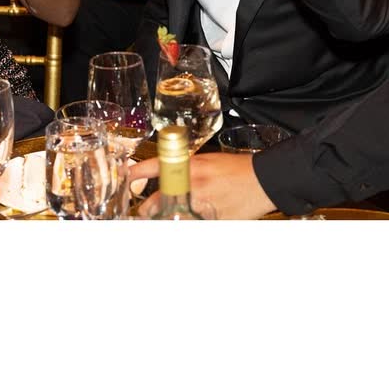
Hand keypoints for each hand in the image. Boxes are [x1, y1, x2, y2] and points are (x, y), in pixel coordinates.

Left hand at [128, 152, 277, 218]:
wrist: (262, 180)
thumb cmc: (234, 168)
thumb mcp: (205, 160)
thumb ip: (184, 168)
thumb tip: (166, 175)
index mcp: (187, 167)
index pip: (150, 168)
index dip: (133, 174)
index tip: (126, 179)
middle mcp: (190, 186)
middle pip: (153, 204)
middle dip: (146, 211)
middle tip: (145, 213)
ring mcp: (199, 206)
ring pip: (169, 220)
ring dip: (164, 222)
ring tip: (162, 223)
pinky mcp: (211, 221)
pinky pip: (191, 227)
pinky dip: (186, 227)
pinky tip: (187, 225)